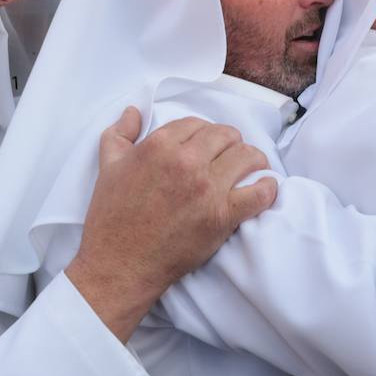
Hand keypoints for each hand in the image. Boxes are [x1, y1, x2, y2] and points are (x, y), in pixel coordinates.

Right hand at [67, 108, 277, 341]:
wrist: (120, 264)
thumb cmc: (111, 217)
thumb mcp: (107, 167)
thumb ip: (120, 134)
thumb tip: (134, 111)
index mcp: (160, 146)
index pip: (197, 124)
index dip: (203, 133)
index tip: (206, 146)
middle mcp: (186, 162)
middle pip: (226, 136)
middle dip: (230, 143)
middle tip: (230, 156)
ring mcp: (207, 189)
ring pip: (247, 157)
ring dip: (253, 160)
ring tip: (252, 167)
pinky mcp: (222, 216)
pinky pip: (259, 193)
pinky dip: (267, 188)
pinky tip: (264, 187)